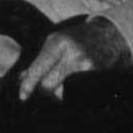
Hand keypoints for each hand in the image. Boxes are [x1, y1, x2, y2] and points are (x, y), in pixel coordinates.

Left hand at [15, 16, 132, 100]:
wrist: (110, 36)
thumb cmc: (77, 39)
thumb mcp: (55, 42)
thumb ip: (39, 60)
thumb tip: (22, 78)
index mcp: (58, 43)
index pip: (39, 69)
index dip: (29, 84)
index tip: (22, 96)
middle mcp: (73, 55)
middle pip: (49, 84)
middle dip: (43, 89)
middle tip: (44, 88)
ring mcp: (87, 67)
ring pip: (62, 93)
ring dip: (58, 93)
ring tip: (62, 84)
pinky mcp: (97, 78)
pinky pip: (77, 95)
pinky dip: (71, 95)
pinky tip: (73, 88)